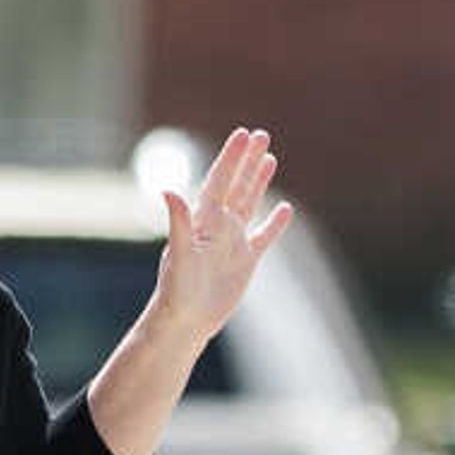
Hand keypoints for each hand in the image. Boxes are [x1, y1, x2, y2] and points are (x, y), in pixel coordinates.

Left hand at [151, 126, 293, 345]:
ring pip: (250, 204)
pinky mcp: (246, 261)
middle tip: (261, 134)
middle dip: (248, 160)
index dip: (232, 157)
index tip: (243, 134)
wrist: (185, 320)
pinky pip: (264, 237)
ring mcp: (233, 242)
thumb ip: (179, 223)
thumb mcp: (179, 256)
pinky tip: (285, 209)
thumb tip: (169, 191)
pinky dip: (274, 223)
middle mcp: (219, 226)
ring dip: (259, 181)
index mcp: (204, 220)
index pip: (220, 180)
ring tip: (270, 158)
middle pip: (237, 185)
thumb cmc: (176, 290)